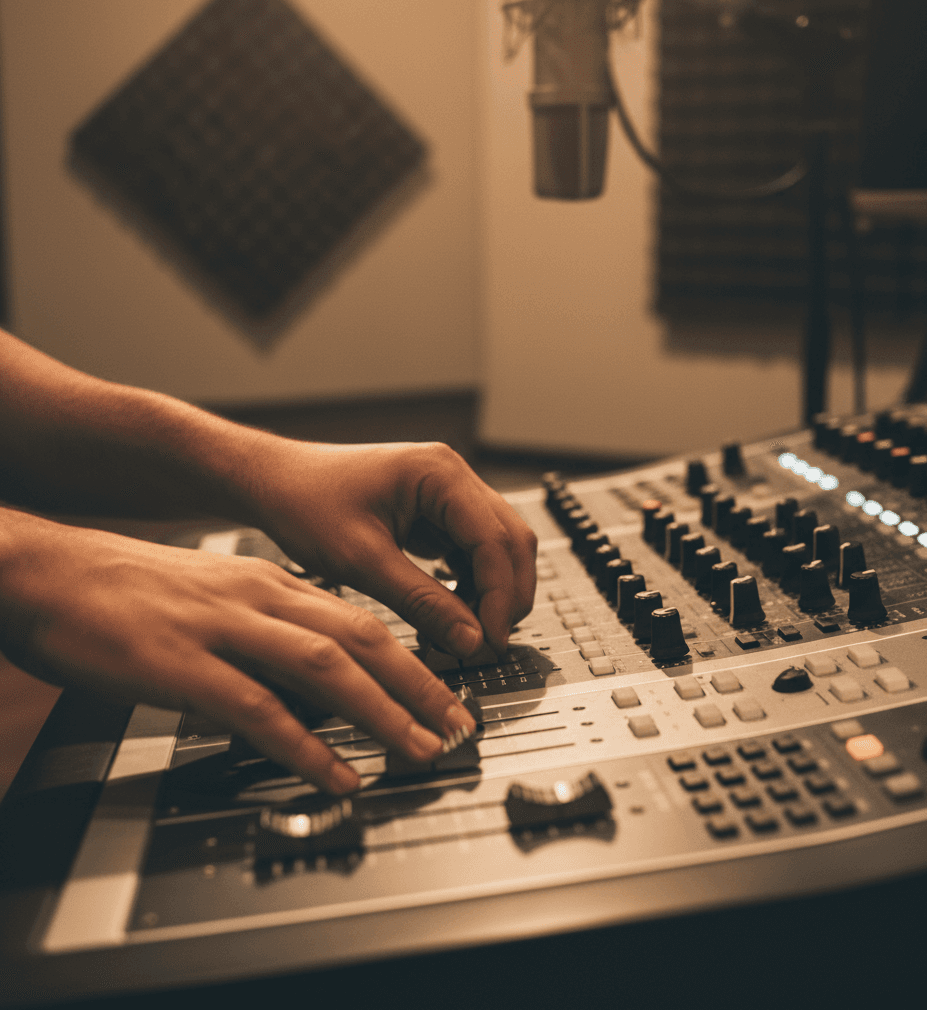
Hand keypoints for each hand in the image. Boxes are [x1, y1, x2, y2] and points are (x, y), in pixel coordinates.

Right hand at [0, 510, 477, 793]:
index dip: (414, 658)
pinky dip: (304, 744)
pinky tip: (334, 773)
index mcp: (271, 585)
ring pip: (323, 668)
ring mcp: (222, 630)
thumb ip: (271, 635)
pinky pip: (256, 708)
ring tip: (418, 748)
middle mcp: (258, 600)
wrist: (51, 570)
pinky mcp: (179, 665)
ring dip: (380, 712)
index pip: (362, 619)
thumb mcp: (220, 601)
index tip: (449, 693)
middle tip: (458, 725)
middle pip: (361, 638)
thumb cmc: (133, 591)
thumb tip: (318, 684)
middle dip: (419, 685)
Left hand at [249, 441, 537, 658]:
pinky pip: (473, 551)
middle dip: (506, 596)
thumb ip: (421, 601)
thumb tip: (469, 639)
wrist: (274, 482)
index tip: (489, 641)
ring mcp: (448, 493)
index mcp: (439, 473)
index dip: (499, 596)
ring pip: (499, 547)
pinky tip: (454, 616)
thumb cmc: (304, 502)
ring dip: (492, 592)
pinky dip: (472, 586)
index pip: (495, 540)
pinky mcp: (437, 513)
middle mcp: (452, 476)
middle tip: (489, 645)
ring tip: (469, 636)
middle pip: (512, 540)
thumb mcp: (362, 560)